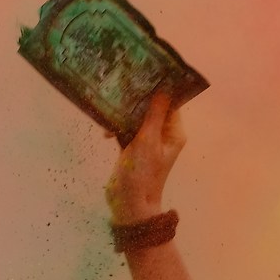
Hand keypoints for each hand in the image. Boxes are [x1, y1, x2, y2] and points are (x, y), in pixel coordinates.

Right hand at [105, 92, 183, 224]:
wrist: (129, 205)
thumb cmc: (142, 174)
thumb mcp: (148, 141)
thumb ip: (154, 115)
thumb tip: (164, 89)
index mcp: (173, 133)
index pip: (170, 104)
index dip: (161, 89)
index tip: (146, 74)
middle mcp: (162, 135)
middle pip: (151, 109)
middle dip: (137, 100)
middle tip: (122, 86)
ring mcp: (146, 142)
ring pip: (136, 119)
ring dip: (123, 115)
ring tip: (110, 107)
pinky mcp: (131, 149)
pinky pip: (125, 131)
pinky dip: (116, 129)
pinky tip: (106, 131)